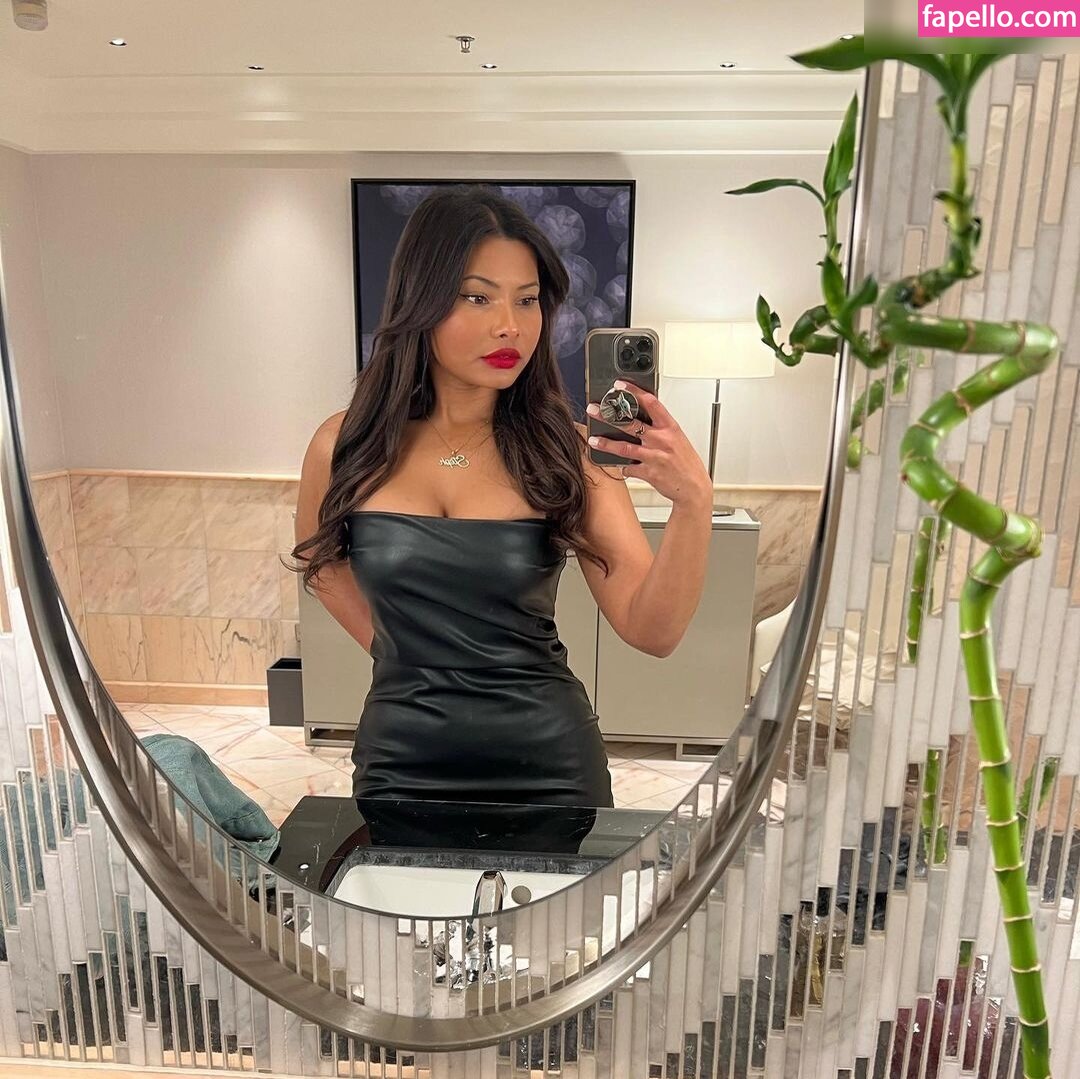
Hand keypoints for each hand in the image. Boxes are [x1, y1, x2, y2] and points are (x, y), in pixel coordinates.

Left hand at [587, 381, 712, 509]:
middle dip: (609, 416)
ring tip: (593, 440)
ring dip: (606, 444)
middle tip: (594, 410)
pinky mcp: (649, 473)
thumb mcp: (678, 439)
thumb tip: (642, 417)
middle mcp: (661, 440)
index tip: (620, 386)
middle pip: (630, 423)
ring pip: (624, 448)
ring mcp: (654, 457)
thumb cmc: (686, 463)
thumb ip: (660, 428)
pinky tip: (621, 466)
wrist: (694, 487)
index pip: (651, 403)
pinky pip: (629, 468)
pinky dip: (623, 467)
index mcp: (670, 428)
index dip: (634, 392)